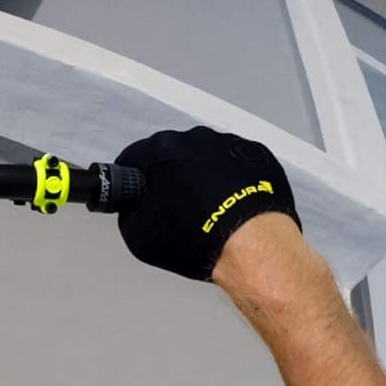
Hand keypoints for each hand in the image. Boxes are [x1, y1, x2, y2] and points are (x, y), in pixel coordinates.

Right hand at [115, 126, 299, 281]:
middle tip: (176, 209)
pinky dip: (230, 179)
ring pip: (205, 157)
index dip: (135, 179)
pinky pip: (234, 163)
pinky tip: (229, 204)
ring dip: (202, 177)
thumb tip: (135, 205)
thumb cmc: (200, 238)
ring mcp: (229, 144)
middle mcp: (196, 139)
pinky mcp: (256, 154)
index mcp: (162, 151)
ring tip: (207, 210)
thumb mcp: (138, 234)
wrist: (251, 246)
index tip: (141, 194)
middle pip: (172, 154)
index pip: (135, 157)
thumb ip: (129, 209)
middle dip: (170, 177)